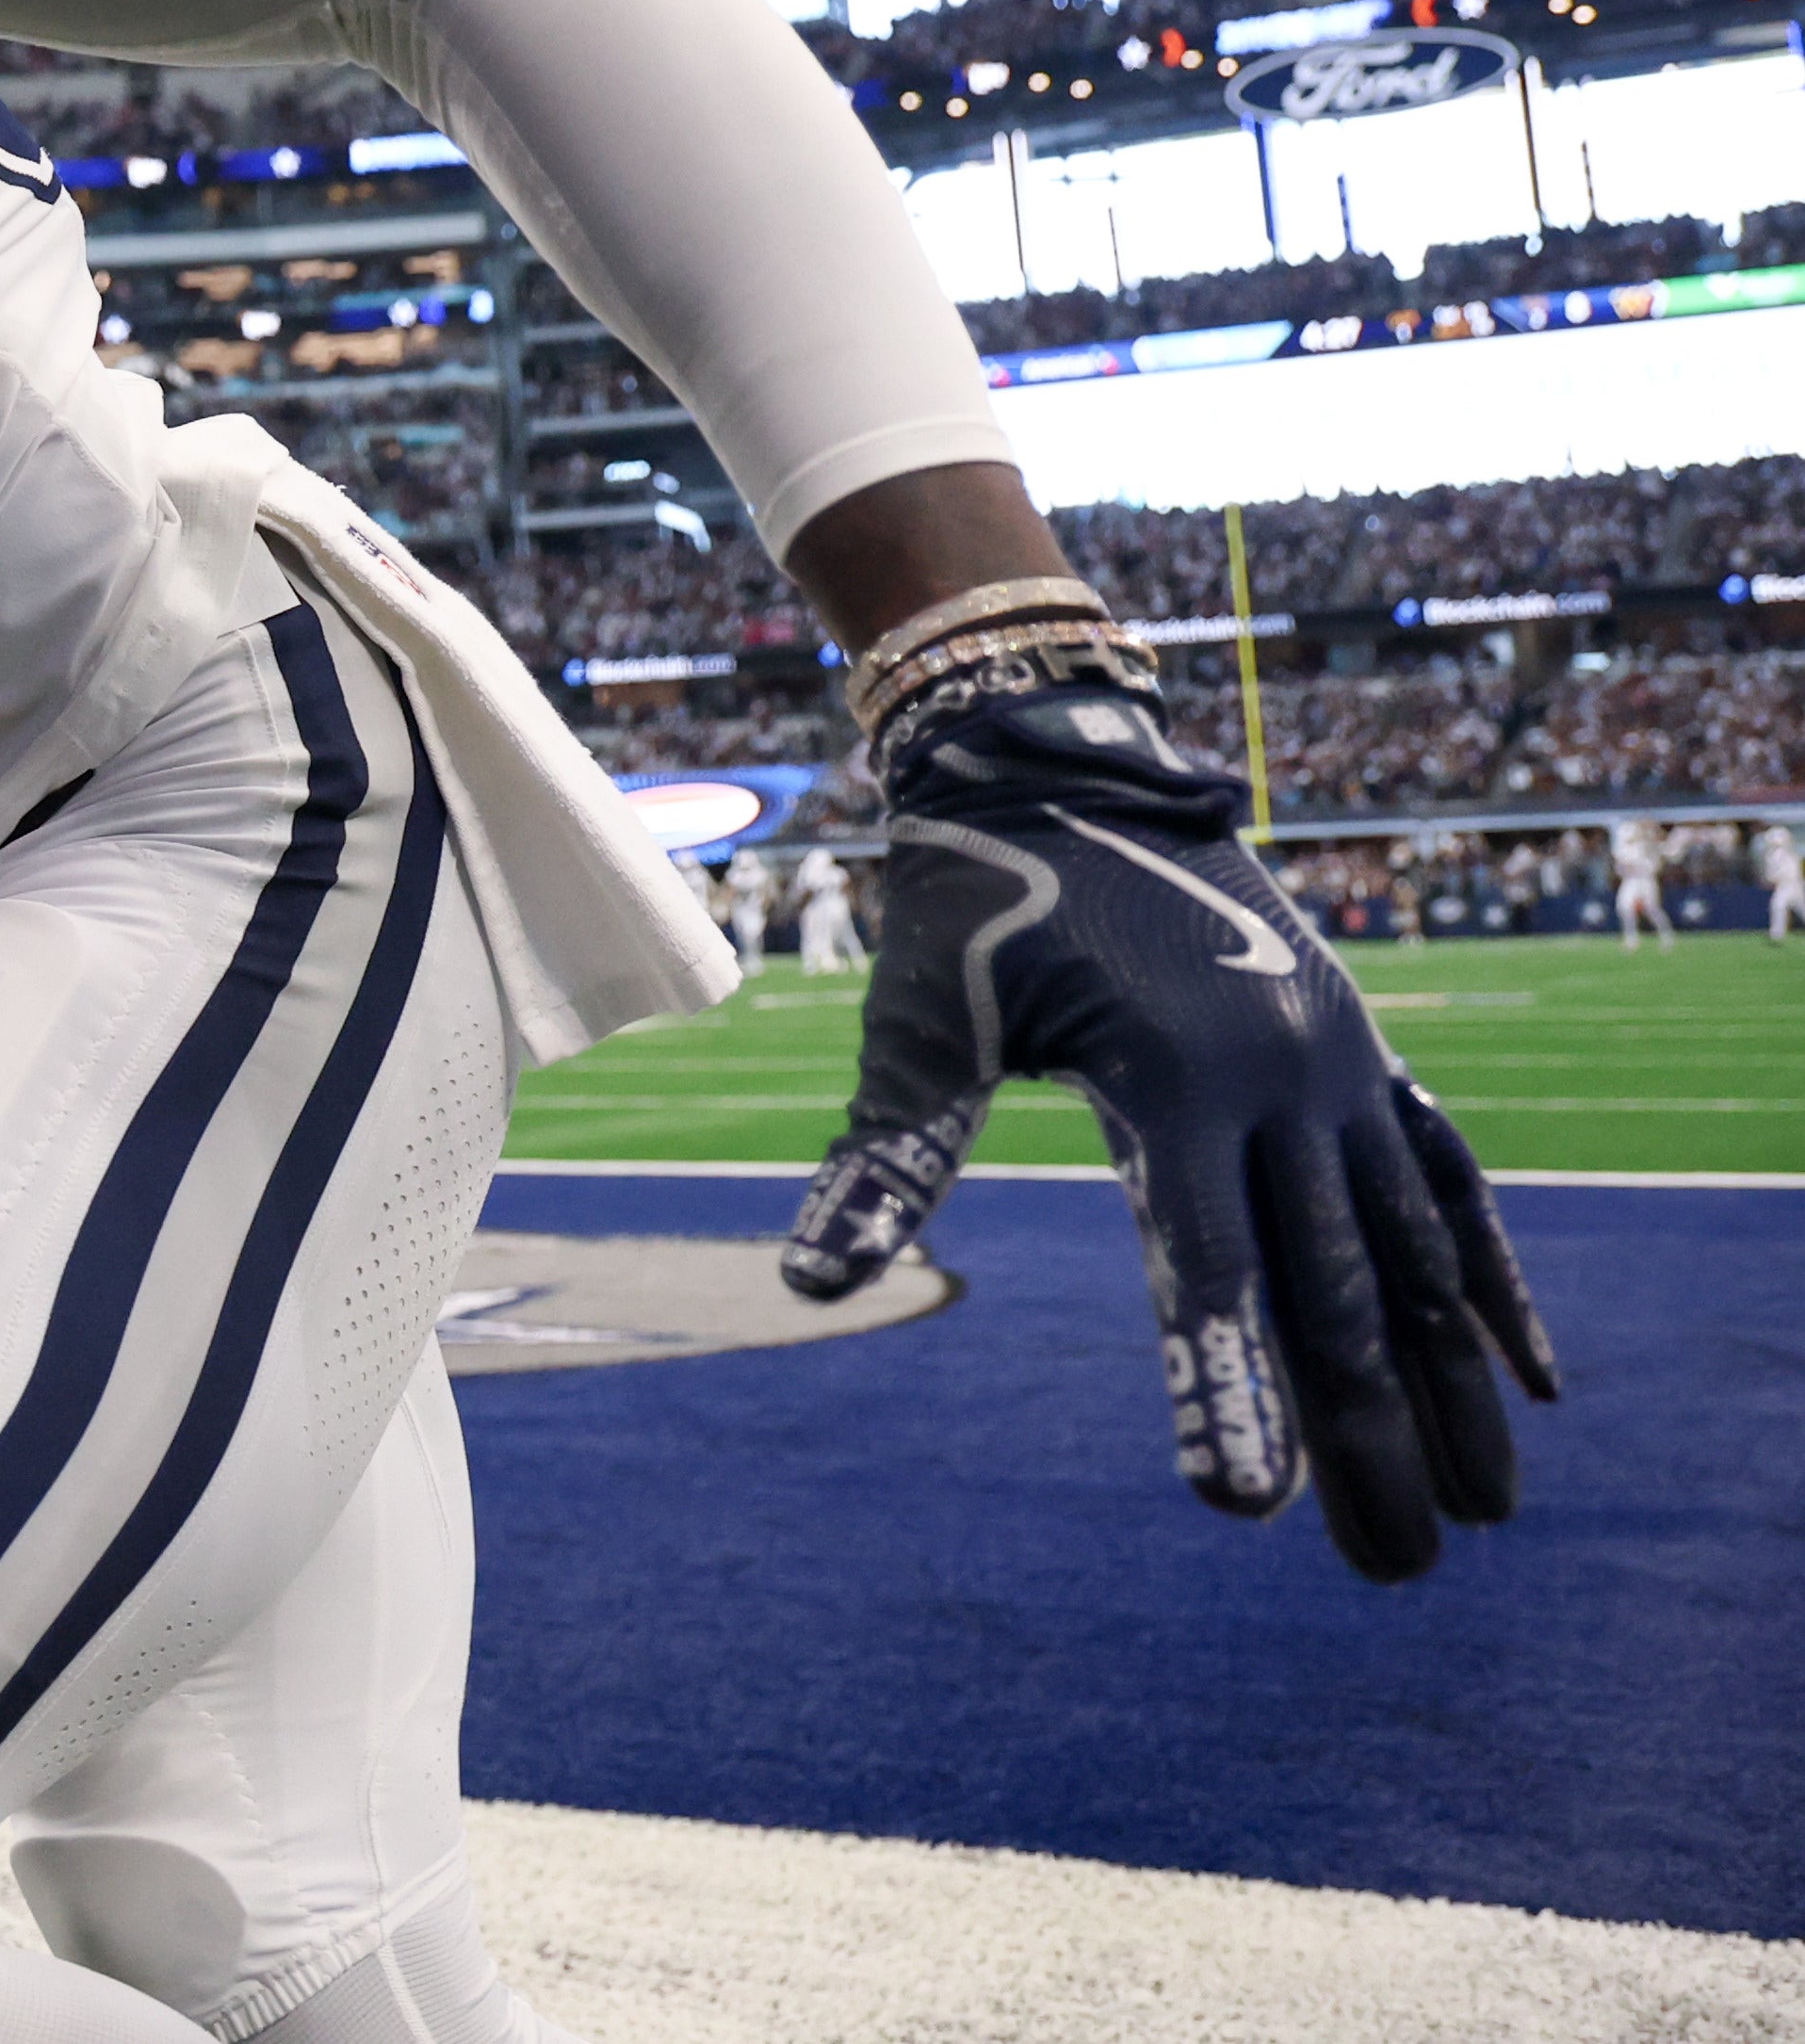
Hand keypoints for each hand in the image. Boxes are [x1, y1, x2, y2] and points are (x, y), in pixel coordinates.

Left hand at [786, 680, 1556, 1578]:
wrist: (1062, 759)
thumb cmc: (971, 899)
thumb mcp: (920, 1019)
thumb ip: (886, 1150)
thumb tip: (810, 1279)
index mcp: (1174, 1078)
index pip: (1204, 1271)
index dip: (1221, 1392)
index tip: (1246, 1512)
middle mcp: (1284, 1077)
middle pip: (1335, 1294)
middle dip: (1366, 1441)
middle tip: (1392, 1579)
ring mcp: (1342, 1065)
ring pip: (1416, 1255)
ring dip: (1451, 1390)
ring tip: (1483, 1516)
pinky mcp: (1366, 1052)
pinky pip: (1451, 1180)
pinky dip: (1491, 1278)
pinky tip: (1529, 1380)